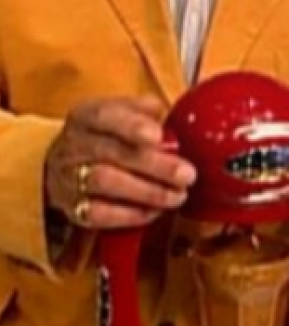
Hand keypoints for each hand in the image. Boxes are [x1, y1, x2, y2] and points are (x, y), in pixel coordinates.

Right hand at [44, 96, 196, 229]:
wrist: (63, 163)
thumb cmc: (106, 135)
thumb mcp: (124, 111)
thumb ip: (149, 111)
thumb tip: (173, 122)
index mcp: (88, 114)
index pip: (106, 116)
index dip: (133, 126)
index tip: (158, 136)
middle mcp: (74, 144)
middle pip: (113, 154)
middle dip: (155, 166)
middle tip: (187, 174)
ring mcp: (69, 177)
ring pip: (106, 183)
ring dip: (148, 191)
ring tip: (177, 195)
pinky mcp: (72, 207)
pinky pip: (99, 214)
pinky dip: (130, 214)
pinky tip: (155, 211)